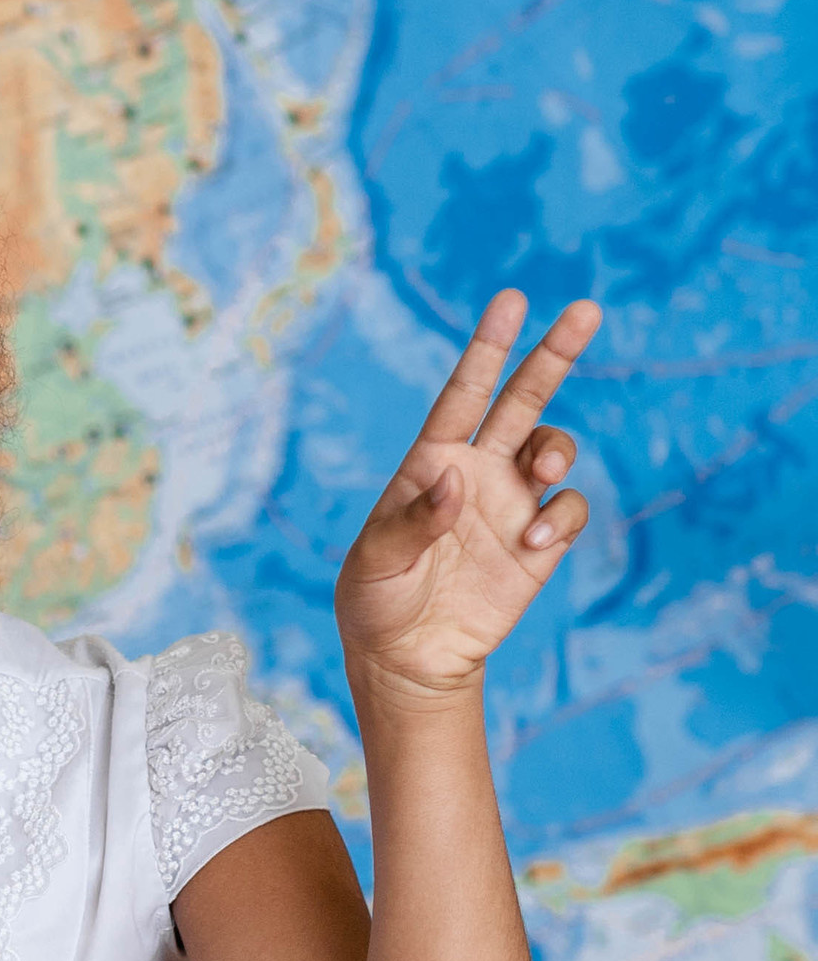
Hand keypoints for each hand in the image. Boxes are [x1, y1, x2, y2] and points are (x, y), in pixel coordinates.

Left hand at [334, 291, 599, 701]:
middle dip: (553, 355)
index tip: (511, 300)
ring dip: (558, 446)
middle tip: (586, 310)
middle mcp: (476, 473)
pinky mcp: (539, 543)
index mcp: (430, 463)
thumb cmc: (375, 603)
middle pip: (523, 401)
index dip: (486, 349)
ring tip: (544, 469)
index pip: (462, 394)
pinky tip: (535, 538)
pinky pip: (570, 508)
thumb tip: (454, 478)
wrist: (407, 659)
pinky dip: (563, 513)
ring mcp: (512, 504)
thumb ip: (411, 521)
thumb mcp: (374, 563)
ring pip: (553, 447)